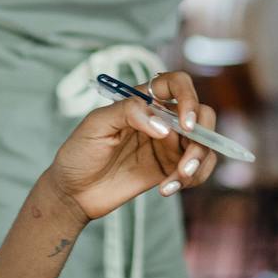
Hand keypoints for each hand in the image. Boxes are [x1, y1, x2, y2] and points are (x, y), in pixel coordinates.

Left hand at [47, 71, 218, 220]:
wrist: (73, 192)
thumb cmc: (79, 152)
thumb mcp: (96, 124)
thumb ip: (128, 113)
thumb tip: (164, 125)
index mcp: (143, 101)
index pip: (177, 84)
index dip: (188, 98)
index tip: (185, 125)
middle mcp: (161, 119)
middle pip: (202, 115)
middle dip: (203, 138)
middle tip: (186, 163)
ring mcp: (168, 145)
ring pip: (204, 145)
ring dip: (198, 163)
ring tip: (175, 181)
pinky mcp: (169, 169)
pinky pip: (196, 170)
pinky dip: (190, 180)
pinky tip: (166, 190)